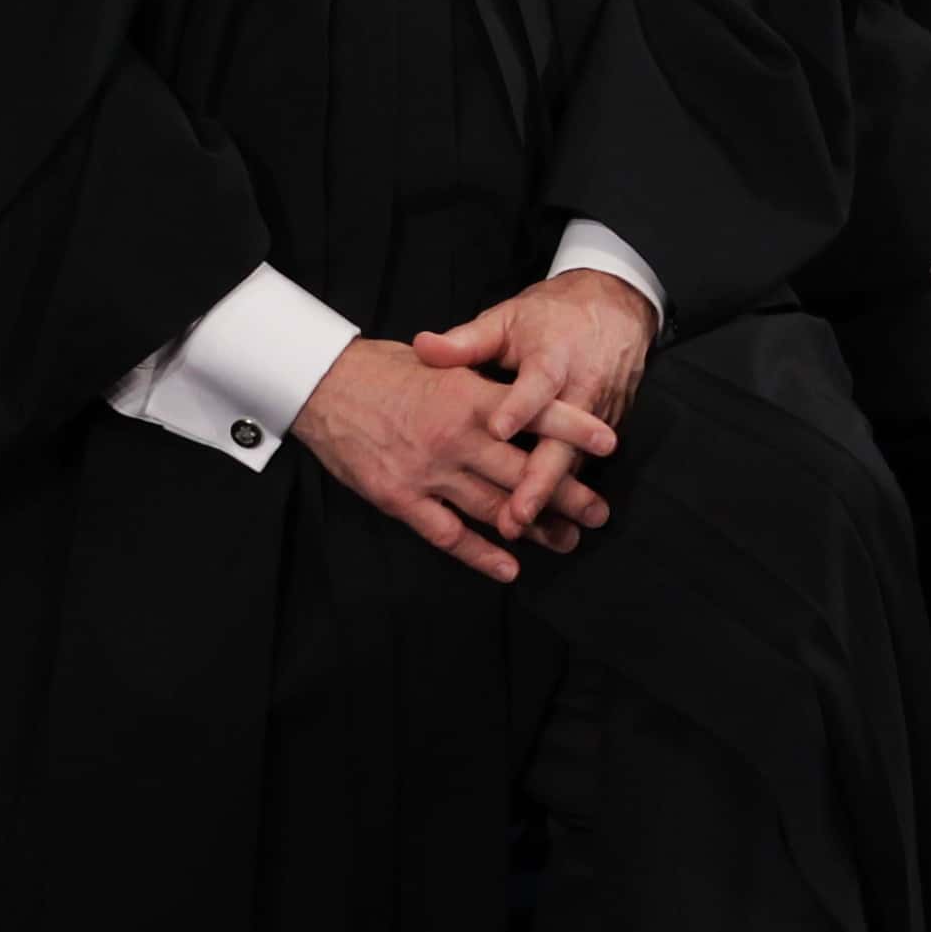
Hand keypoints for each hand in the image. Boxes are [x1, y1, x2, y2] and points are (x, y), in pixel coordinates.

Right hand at [292, 337, 606, 584]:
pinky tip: (509, 567)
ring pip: (494, 507)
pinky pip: (448, 534)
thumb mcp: (443, 364)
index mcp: (470, 397)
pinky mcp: (400, 498)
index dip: (574, 428)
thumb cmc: (385, 370)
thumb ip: (485, 385)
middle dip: (567, 494)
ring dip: (534, 528)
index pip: (535, 412)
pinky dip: (481, 554)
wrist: (321, 385)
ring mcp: (428, 470)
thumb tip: (531, 396)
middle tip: (600, 512)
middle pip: (523, 471)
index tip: (610, 443)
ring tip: (567, 540)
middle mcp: (456, 437)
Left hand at [413, 267, 654, 533]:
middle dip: (541, 483)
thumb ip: (467, 341)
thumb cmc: (551, 315)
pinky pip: (582, 462)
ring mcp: (598, 413)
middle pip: (563, 444)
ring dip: (553, 498)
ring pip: (575, 462)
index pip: (536, 387)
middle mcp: (581, 390)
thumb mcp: (508, 319)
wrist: (617, 308)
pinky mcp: (607, 426)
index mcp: (553, 358)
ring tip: (529, 531)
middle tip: (516, 516)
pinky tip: (546, 520)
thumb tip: (423, 347)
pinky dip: (564, 491)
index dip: (519, 409)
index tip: (496, 431)